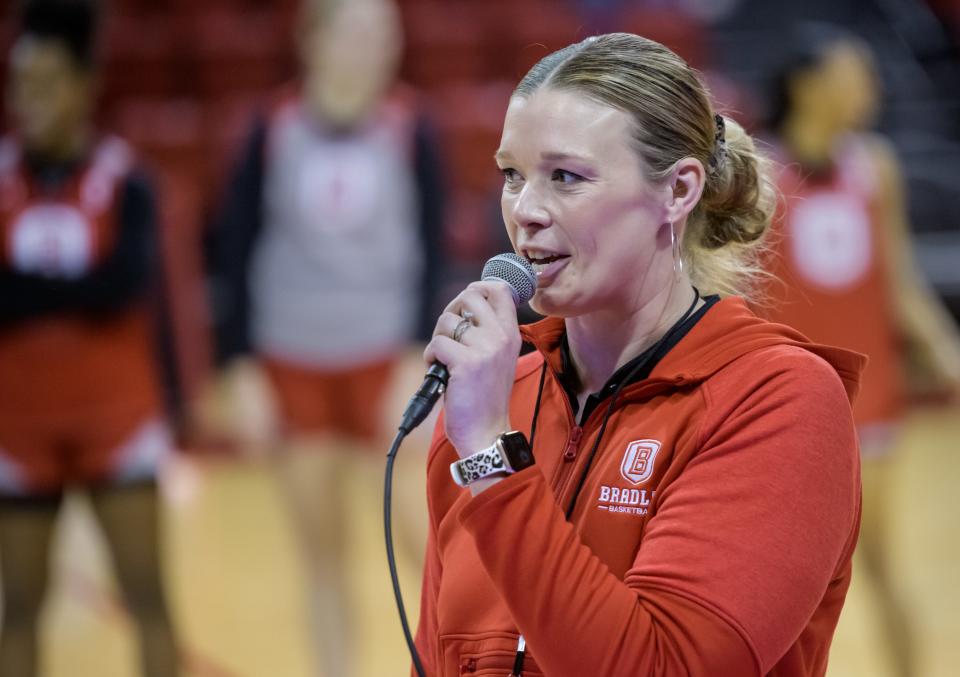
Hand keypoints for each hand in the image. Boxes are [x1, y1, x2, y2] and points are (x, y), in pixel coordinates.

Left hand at [424, 281, 521, 456]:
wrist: (486, 432)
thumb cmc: (485, 397)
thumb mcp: (497, 359)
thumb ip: (487, 332)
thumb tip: (461, 308)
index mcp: (511, 334)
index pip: (500, 290)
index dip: (478, 288)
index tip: (465, 306)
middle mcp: (501, 337)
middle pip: (470, 295)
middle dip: (451, 311)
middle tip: (449, 334)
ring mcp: (485, 349)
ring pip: (447, 320)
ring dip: (438, 339)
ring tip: (444, 360)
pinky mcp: (466, 363)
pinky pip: (437, 343)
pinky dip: (430, 357)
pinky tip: (438, 372)